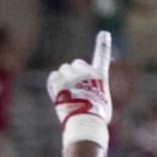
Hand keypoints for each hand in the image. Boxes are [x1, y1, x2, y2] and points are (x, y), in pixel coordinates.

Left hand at [47, 30, 111, 148]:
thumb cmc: (95, 119)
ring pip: (64, 69)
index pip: (102, 55)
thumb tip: (92, 100)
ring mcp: (72, 76)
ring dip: (63, 78)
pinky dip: (53, 83)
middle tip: (73, 89)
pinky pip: (53, 76)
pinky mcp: (59, 82)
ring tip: (66, 94)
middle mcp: (87, 71)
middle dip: (74, 73)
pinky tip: (56, 93)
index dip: (103, 44)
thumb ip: (97, 93)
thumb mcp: (103, 104)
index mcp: (100, 76)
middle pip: (77, 63)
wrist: (84, 122)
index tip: (103, 34)